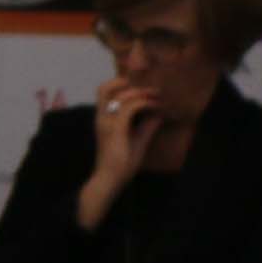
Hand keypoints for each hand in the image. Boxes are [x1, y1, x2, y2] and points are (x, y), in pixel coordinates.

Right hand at [77, 76, 152, 216]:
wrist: (111, 180)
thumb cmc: (122, 164)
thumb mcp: (138, 141)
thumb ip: (147, 126)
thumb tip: (159, 114)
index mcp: (104, 119)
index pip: (106, 93)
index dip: (123, 86)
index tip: (146, 92)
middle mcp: (102, 117)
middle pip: (104, 88)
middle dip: (125, 82)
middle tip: (148, 90)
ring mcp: (107, 122)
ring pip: (121, 95)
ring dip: (141, 93)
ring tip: (156, 96)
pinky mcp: (116, 129)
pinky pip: (130, 107)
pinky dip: (144, 103)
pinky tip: (155, 107)